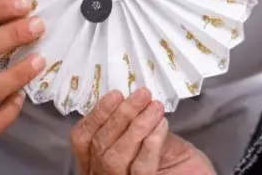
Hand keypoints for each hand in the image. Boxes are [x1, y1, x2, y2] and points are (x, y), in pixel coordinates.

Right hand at [71, 89, 215, 174]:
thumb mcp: (154, 141)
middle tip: (142, 95)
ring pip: (115, 157)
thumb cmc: (178, 165)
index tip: (115, 95)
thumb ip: (141, 126)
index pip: (83, 139)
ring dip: (136, 126)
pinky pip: (140, 168)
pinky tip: (161, 125)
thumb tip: (136, 100)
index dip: (96, 115)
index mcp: (99, 163)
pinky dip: (150, 143)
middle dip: (120, 116)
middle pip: (100, 146)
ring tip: (155, 107)